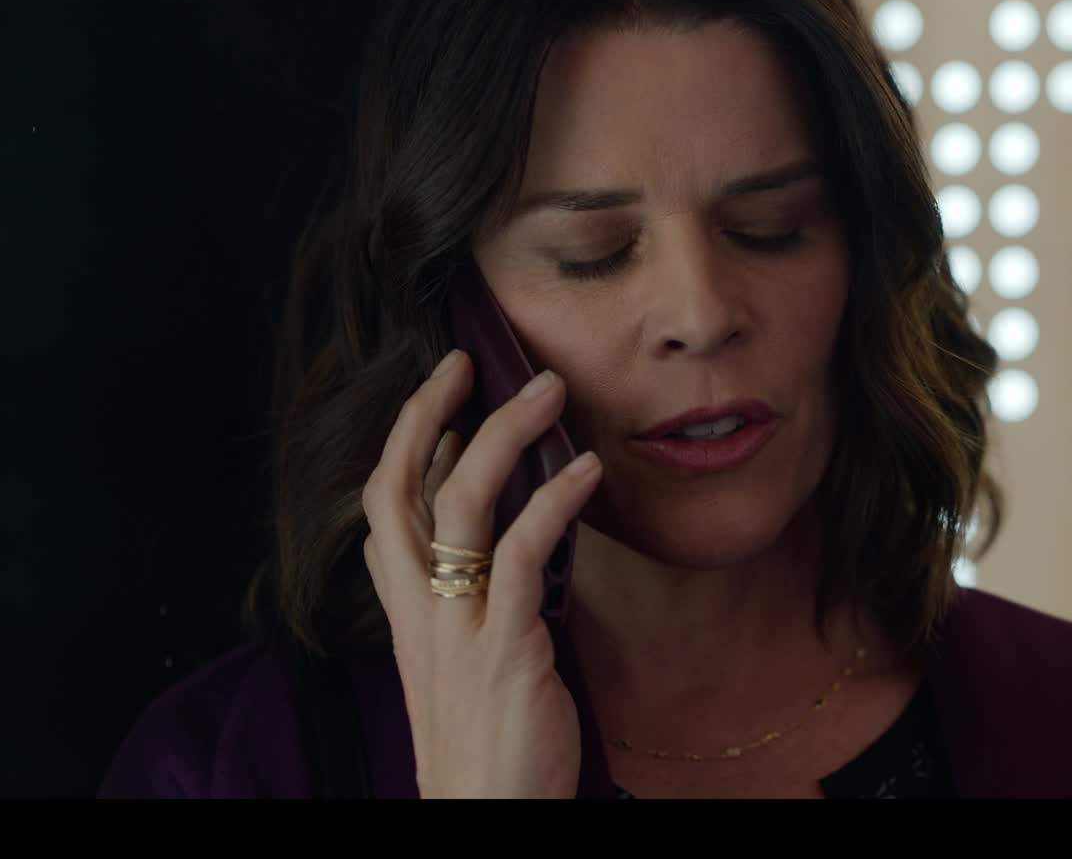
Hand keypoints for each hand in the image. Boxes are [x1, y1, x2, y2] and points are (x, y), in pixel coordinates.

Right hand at [360, 349, 600, 797]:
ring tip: (547, 389)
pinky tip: (585, 472)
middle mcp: (419, 615)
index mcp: (409, 616)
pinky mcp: (503, 650)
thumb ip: (481, 601)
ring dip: (503, 434)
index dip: (405, 444)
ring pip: (459, 503)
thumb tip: (512, 537)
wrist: (488, 820)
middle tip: (469, 361)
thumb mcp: (472, 664)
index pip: (383, 510)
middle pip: (398, 490)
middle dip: (427, 414)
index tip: (443, 396)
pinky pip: (519, 554)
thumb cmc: (495, 748)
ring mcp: (456, 630)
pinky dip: (553, 501)